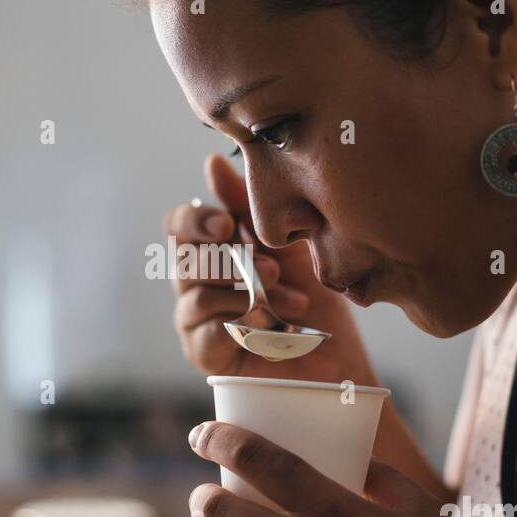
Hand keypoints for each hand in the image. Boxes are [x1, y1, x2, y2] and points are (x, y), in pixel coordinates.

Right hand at [163, 152, 374, 382]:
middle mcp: (196, 281)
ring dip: (246, 295)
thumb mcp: (287, 242)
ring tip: (289, 303)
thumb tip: (211, 162)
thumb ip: (247, 205)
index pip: (179, 225)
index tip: (228, 224)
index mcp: (211, 249)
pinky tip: (272, 327)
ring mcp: (196, 319)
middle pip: (183, 258)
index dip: (196, 220)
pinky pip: (207, 333)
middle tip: (274, 270)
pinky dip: (242, 326)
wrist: (337, 353)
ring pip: (197, 295)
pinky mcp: (204, 353)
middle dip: (232, 261)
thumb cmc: (313, 293)